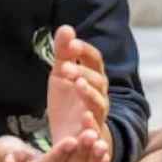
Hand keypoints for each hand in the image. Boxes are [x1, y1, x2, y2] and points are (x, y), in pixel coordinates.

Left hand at [48, 25, 112, 158]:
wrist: (70, 135)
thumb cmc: (68, 100)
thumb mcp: (61, 74)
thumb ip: (64, 52)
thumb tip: (66, 27)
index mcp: (93, 76)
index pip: (94, 59)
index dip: (84, 51)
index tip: (71, 43)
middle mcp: (99, 94)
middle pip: (98, 80)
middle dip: (83, 72)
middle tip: (65, 67)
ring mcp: (97, 114)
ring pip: (98, 102)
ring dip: (89, 92)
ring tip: (78, 84)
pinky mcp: (90, 134)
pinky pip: (95, 129)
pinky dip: (91, 123)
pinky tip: (84, 117)